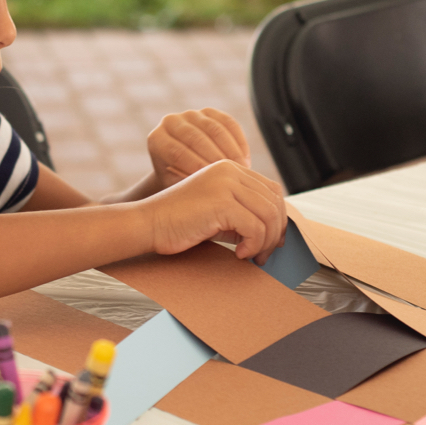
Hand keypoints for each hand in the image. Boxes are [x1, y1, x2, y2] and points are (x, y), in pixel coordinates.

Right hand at [142, 160, 285, 264]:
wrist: (148, 224)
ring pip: (269, 215)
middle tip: (263, 255)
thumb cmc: (178, 223)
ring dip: (265, 242)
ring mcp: (225, 184)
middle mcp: (230, 170)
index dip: (277, 218)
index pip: (271, 190)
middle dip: (275, 233)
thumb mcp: (217, 212)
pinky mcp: (221, 202)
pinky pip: (255, 228)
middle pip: (274, 202)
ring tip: (251, 256)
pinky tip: (238, 254)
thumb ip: (243, 213)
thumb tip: (276, 233)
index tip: (270, 241)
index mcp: (229, 168)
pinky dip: (252, 246)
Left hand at [147, 108, 251, 188]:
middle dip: (217, 158)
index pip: (177, 152)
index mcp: (157, 139)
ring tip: (243, 170)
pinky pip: (228, 123)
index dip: (197, 167)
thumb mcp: (177, 187)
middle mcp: (170, 122)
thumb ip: (187, 185)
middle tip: (233, 176)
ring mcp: (190, 114)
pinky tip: (245, 159)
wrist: (181, 168)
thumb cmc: (178, 183)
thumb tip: (208, 188)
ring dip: (231, 150)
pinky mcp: (209, 112)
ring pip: (214, 129)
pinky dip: (238, 141)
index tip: (215, 183)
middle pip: (196, 138)